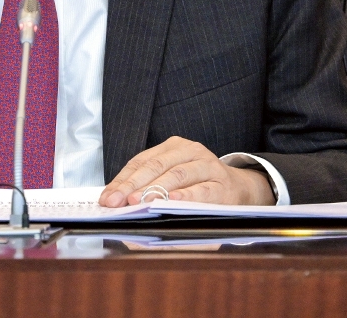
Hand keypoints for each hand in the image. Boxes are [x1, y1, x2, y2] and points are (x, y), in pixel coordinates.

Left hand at [98, 136, 274, 206]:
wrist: (239, 187)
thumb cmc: (199, 183)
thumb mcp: (173, 175)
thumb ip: (149, 182)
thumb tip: (117, 198)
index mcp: (173, 146)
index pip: (141, 161)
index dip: (122, 179)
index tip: (107, 197)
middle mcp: (190, 150)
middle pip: (156, 166)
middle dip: (133, 185)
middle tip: (118, 201)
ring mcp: (208, 165)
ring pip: (177, 175)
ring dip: (156, 189)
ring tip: (138, 201)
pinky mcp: (223, 184)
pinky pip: (202, 190)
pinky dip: (187, 196)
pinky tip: (173, 201)